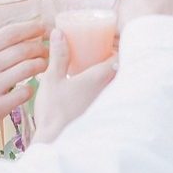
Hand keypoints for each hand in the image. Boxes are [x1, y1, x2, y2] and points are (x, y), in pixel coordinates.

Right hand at [0, 19, 47, 150]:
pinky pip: (25, 92)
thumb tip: (8, 39)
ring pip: (28, 68)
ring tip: (45, 65)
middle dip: (40, 47)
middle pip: (23, 49)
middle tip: (47, 50)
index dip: (30, 28)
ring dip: (41, 65)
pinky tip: (31, 88)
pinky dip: (31, 88)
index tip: (42, 27)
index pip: (9, 33)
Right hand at [33, 29, 117, 143]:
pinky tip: (90, 83)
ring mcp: (106, 101)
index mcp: (99, 77)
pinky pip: (110, 92)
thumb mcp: (52, 78)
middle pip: (120, 67)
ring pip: (116, 80)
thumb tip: (59, 32)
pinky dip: (106, 83)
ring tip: (95, 61)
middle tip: (102, 46)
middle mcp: (108, 89)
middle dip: (114, 55)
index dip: (116, 44)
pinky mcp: (101, 111)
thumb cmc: (54, 109)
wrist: (55, 140)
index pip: (119, 56)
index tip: (108, 37)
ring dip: (110, 69)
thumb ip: (58, 55)